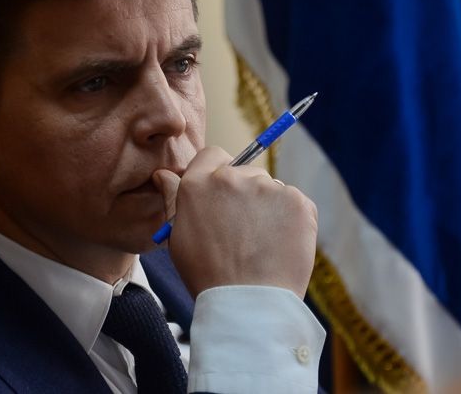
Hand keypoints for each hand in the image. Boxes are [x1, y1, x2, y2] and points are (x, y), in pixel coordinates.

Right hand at [152, 146, 316, 298]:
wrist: (248, 304)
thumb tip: (163, 174)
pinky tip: (280, 245)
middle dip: (245, 194)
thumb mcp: (179, 236)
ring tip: (261, 244)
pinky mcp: (297, 201)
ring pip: (270, 188)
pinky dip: (291, 220)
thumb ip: (173, 199)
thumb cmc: (208, 275)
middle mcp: (232, 178)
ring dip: (268, 207)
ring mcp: (268, 187)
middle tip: (243, 231)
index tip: (223, 198)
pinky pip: (294, 203)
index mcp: (198, 183)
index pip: (212, 155)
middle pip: (243, 172)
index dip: (218, 174)